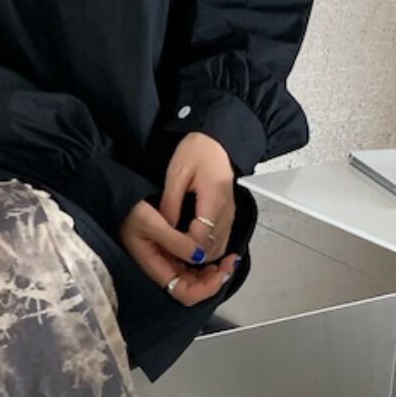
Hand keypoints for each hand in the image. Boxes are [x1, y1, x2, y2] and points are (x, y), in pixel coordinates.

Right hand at [119, 199, 238, 306]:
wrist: (121, 198)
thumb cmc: (130, 210)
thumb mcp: (151, 221)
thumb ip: (175, 241)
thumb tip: (200, 257)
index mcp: (154, 266)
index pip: (184, 293)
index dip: (206, 289)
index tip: (221, 272)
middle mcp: (161, 268)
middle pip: (192, 288)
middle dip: (214, 279)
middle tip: (230, 261)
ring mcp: (166, 260)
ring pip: (194, 276)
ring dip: (212, 271)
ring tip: (226, 257)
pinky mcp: (169, 250)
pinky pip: (191, 263)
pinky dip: (206, 260)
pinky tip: (213, 249)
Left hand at [158, 131, 236, 263]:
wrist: (217, 140)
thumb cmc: (196, 151)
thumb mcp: (176, 173)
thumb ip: (171, 203)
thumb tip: (164, 227)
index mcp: (214, 199)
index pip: (201, 236)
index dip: (184, 247)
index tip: (167, 247)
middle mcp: (227, 211)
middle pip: (212, 248)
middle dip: (192, 256)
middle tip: (170, 255)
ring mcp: (231, 214)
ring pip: (219, 248)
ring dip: (201, 255)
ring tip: (179, 254)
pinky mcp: (230, 214)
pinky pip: (222, 240)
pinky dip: (209, 248)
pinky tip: (193, 247)